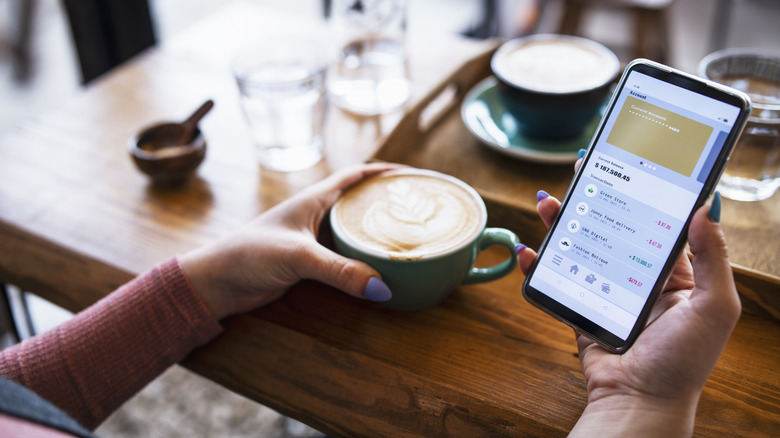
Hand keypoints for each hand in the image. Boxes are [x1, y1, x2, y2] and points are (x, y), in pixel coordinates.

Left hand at [179, 163, 402, 319]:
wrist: (216, 282)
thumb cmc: (248, 256)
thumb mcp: (298, 257)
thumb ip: (339, 271)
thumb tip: (383, 287)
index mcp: (314, 200)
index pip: (356, 176)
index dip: (385, 172)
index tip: (414, 176)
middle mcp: (316, 215)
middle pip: (360, 202)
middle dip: (389, 202)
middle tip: (420, 210)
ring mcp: (313, 239)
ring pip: (354, 231)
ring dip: (378, 233)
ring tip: (408, 238)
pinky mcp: (309, 263)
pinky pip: (346, 256)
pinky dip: (364, 259)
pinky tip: (379, 268)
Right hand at [518, 161, 740, 435]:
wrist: (639, 403)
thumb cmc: (683, 361)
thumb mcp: (713, 307)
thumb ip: (712, 258)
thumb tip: (703, 209)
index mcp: (674, 275)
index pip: (654, 221)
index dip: (640, 191)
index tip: (626, 162)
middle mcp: (636, 279)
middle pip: (610, 227)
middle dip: (593, 197)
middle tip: (581, 169)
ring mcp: (605, 293)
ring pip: (579, 248)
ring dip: (560, 224)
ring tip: (545, 203)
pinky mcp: (579, 310)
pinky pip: (555, 282)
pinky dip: (536, 267)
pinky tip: (528, 251)